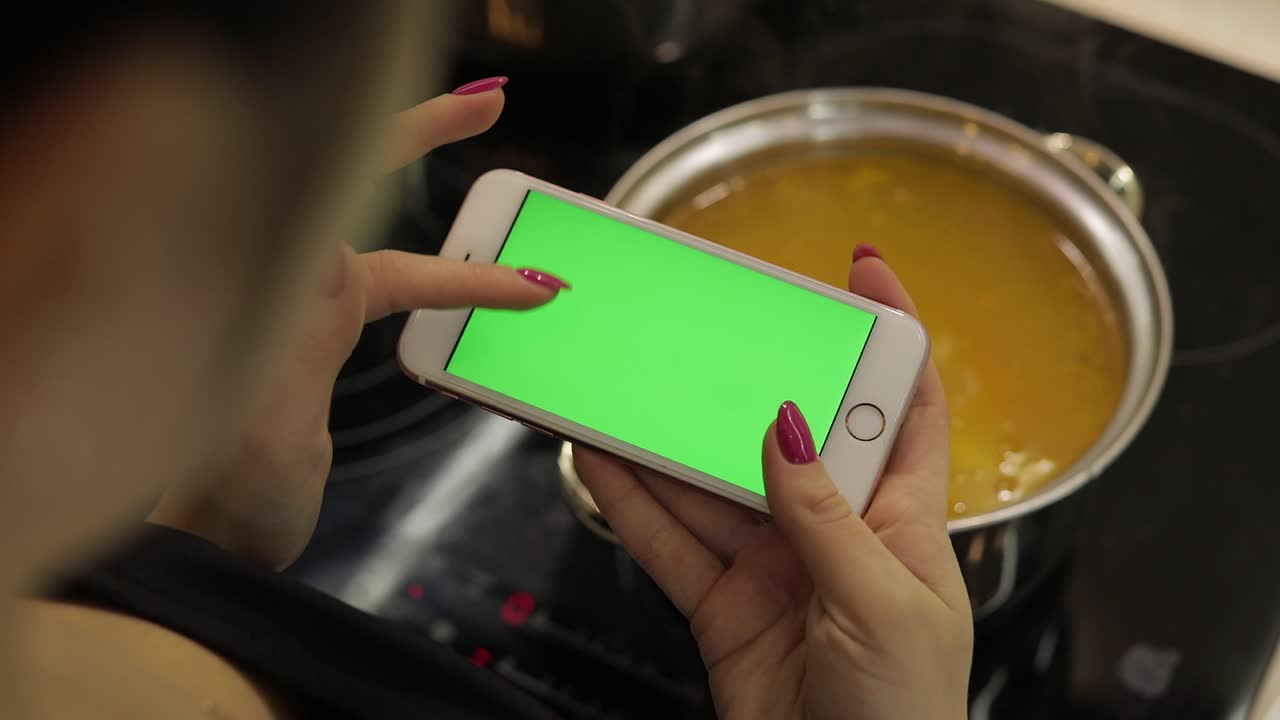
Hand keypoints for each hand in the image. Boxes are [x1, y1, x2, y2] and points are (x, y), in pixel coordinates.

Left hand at [149, 85, 564, 568]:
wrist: (214, 542)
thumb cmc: (231, 499)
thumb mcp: (268, 427)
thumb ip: (301, 338)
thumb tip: (342, 250)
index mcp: (270, 301)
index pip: (376, 249)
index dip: (463, 266)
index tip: (534, 286)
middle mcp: (279, 287)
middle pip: (357, 185)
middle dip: (419, 131)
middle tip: (489, 104)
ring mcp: (293, 304)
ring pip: (371, 221)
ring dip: (418, 173)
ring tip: (466, 131)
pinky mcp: (308, 330)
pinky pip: (377, 275)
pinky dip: (421, 255)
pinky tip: (446, 259)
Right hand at [573, 249, 972, 719]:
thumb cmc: (907, 717)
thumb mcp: (880, 604)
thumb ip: (825, 514)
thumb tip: (784, 427)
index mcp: (903, 519)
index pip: (905, 405)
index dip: (891, 334)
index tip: (864, 272)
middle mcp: (836, 531)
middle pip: (786, 433)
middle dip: (747, 380)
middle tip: (706, 330)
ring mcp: (775, 564)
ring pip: (712, 484)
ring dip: (668, 441)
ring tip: (625, 387)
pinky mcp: (724, 602)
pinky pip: (672, 541)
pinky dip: (633, 503)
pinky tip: (601, 460)